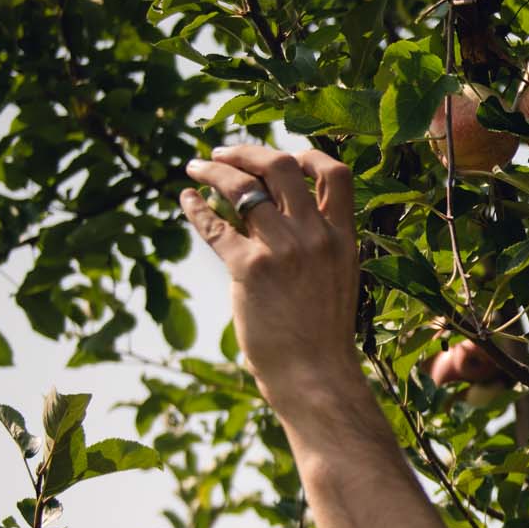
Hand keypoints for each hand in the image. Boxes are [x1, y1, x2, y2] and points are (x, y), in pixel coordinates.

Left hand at [180, 145, 359, 407]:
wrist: (316, 376)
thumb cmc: (323, 335)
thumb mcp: (336, 280)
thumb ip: (317, 244)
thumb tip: (278, 213)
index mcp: (343, 238)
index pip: (334, 173)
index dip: (306, 154)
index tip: (283, 154)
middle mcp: (315, 236)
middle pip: (282, 166)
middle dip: (248, 152)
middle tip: (224, 154)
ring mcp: (283, 250)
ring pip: (242, 186)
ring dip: (214, 170)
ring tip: (196, 168)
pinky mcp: (250, 268)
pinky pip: (215, 224)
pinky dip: (195, 207)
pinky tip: (186, 200)